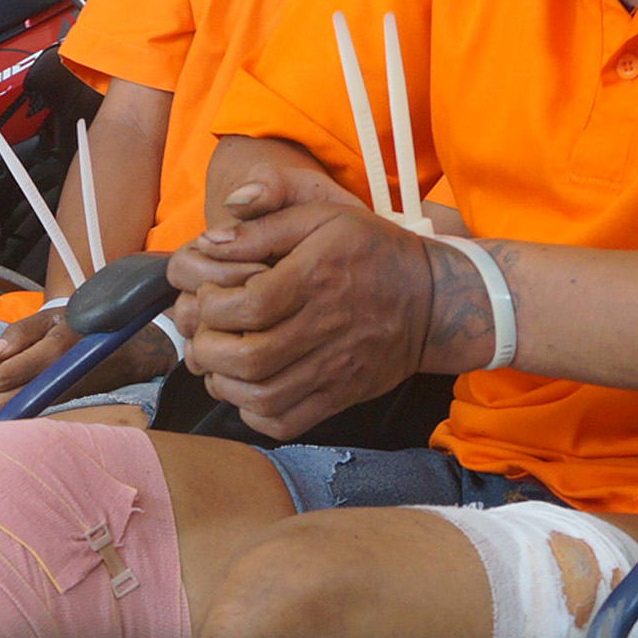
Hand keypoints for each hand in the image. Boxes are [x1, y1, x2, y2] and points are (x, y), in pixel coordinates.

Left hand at [0, 306, 173, 436]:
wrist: (127, 351)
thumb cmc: (84, 326)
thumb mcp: (53, 316)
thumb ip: (21, 332)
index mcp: (53, 355)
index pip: (9, 374)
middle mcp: (55, 381)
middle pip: (7, 405)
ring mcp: (56, 398)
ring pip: (14, 415)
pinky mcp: (56, 405)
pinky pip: (24, 415)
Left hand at [169, 194, 449, 439]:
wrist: (432, 300)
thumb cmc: (371, 250)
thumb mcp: (323, 215)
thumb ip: (264, 225)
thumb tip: (209, 241)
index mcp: (318, 276)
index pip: (249, 305)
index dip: (213, 306)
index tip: (211, 298)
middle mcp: (327, 326)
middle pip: (249, 357)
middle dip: (209, 349)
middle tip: (205, 335)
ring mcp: (335, 368)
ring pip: (262, 396)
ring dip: (226, 384)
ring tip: (221, 363)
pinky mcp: (341, 395)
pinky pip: (285, 422)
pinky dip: (253, 412)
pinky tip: (248, 387)